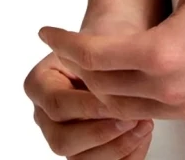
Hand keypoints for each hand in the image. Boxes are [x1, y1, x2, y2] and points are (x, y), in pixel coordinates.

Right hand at [25, 15, 154, 157]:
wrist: (124, 42)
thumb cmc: (112, 36)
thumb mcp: (103, 38)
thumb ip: (98, 58)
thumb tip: (109, 88)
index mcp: (40, 83)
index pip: (57, 105)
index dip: (88, 106)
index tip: (116, 98)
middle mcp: (46, 114)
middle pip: (61, 140)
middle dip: (101, 132)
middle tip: (133, 117)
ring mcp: (64, 134)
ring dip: (115, 147)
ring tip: (144, 124)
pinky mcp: (85, 149)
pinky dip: (125, 156)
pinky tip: (143, 135)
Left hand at [37, 0, 184, 124]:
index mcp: (162, 53)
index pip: (93, 56)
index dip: (64, 43)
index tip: (47, 31)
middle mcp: (169, 89)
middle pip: (100, 86)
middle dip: (76, 66)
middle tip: (64, 45)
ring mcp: (184, 107)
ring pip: (123, 105)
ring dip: (100, 85)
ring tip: (91, 61)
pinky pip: (151, 112)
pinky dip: (129, 98)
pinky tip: (132, 77)